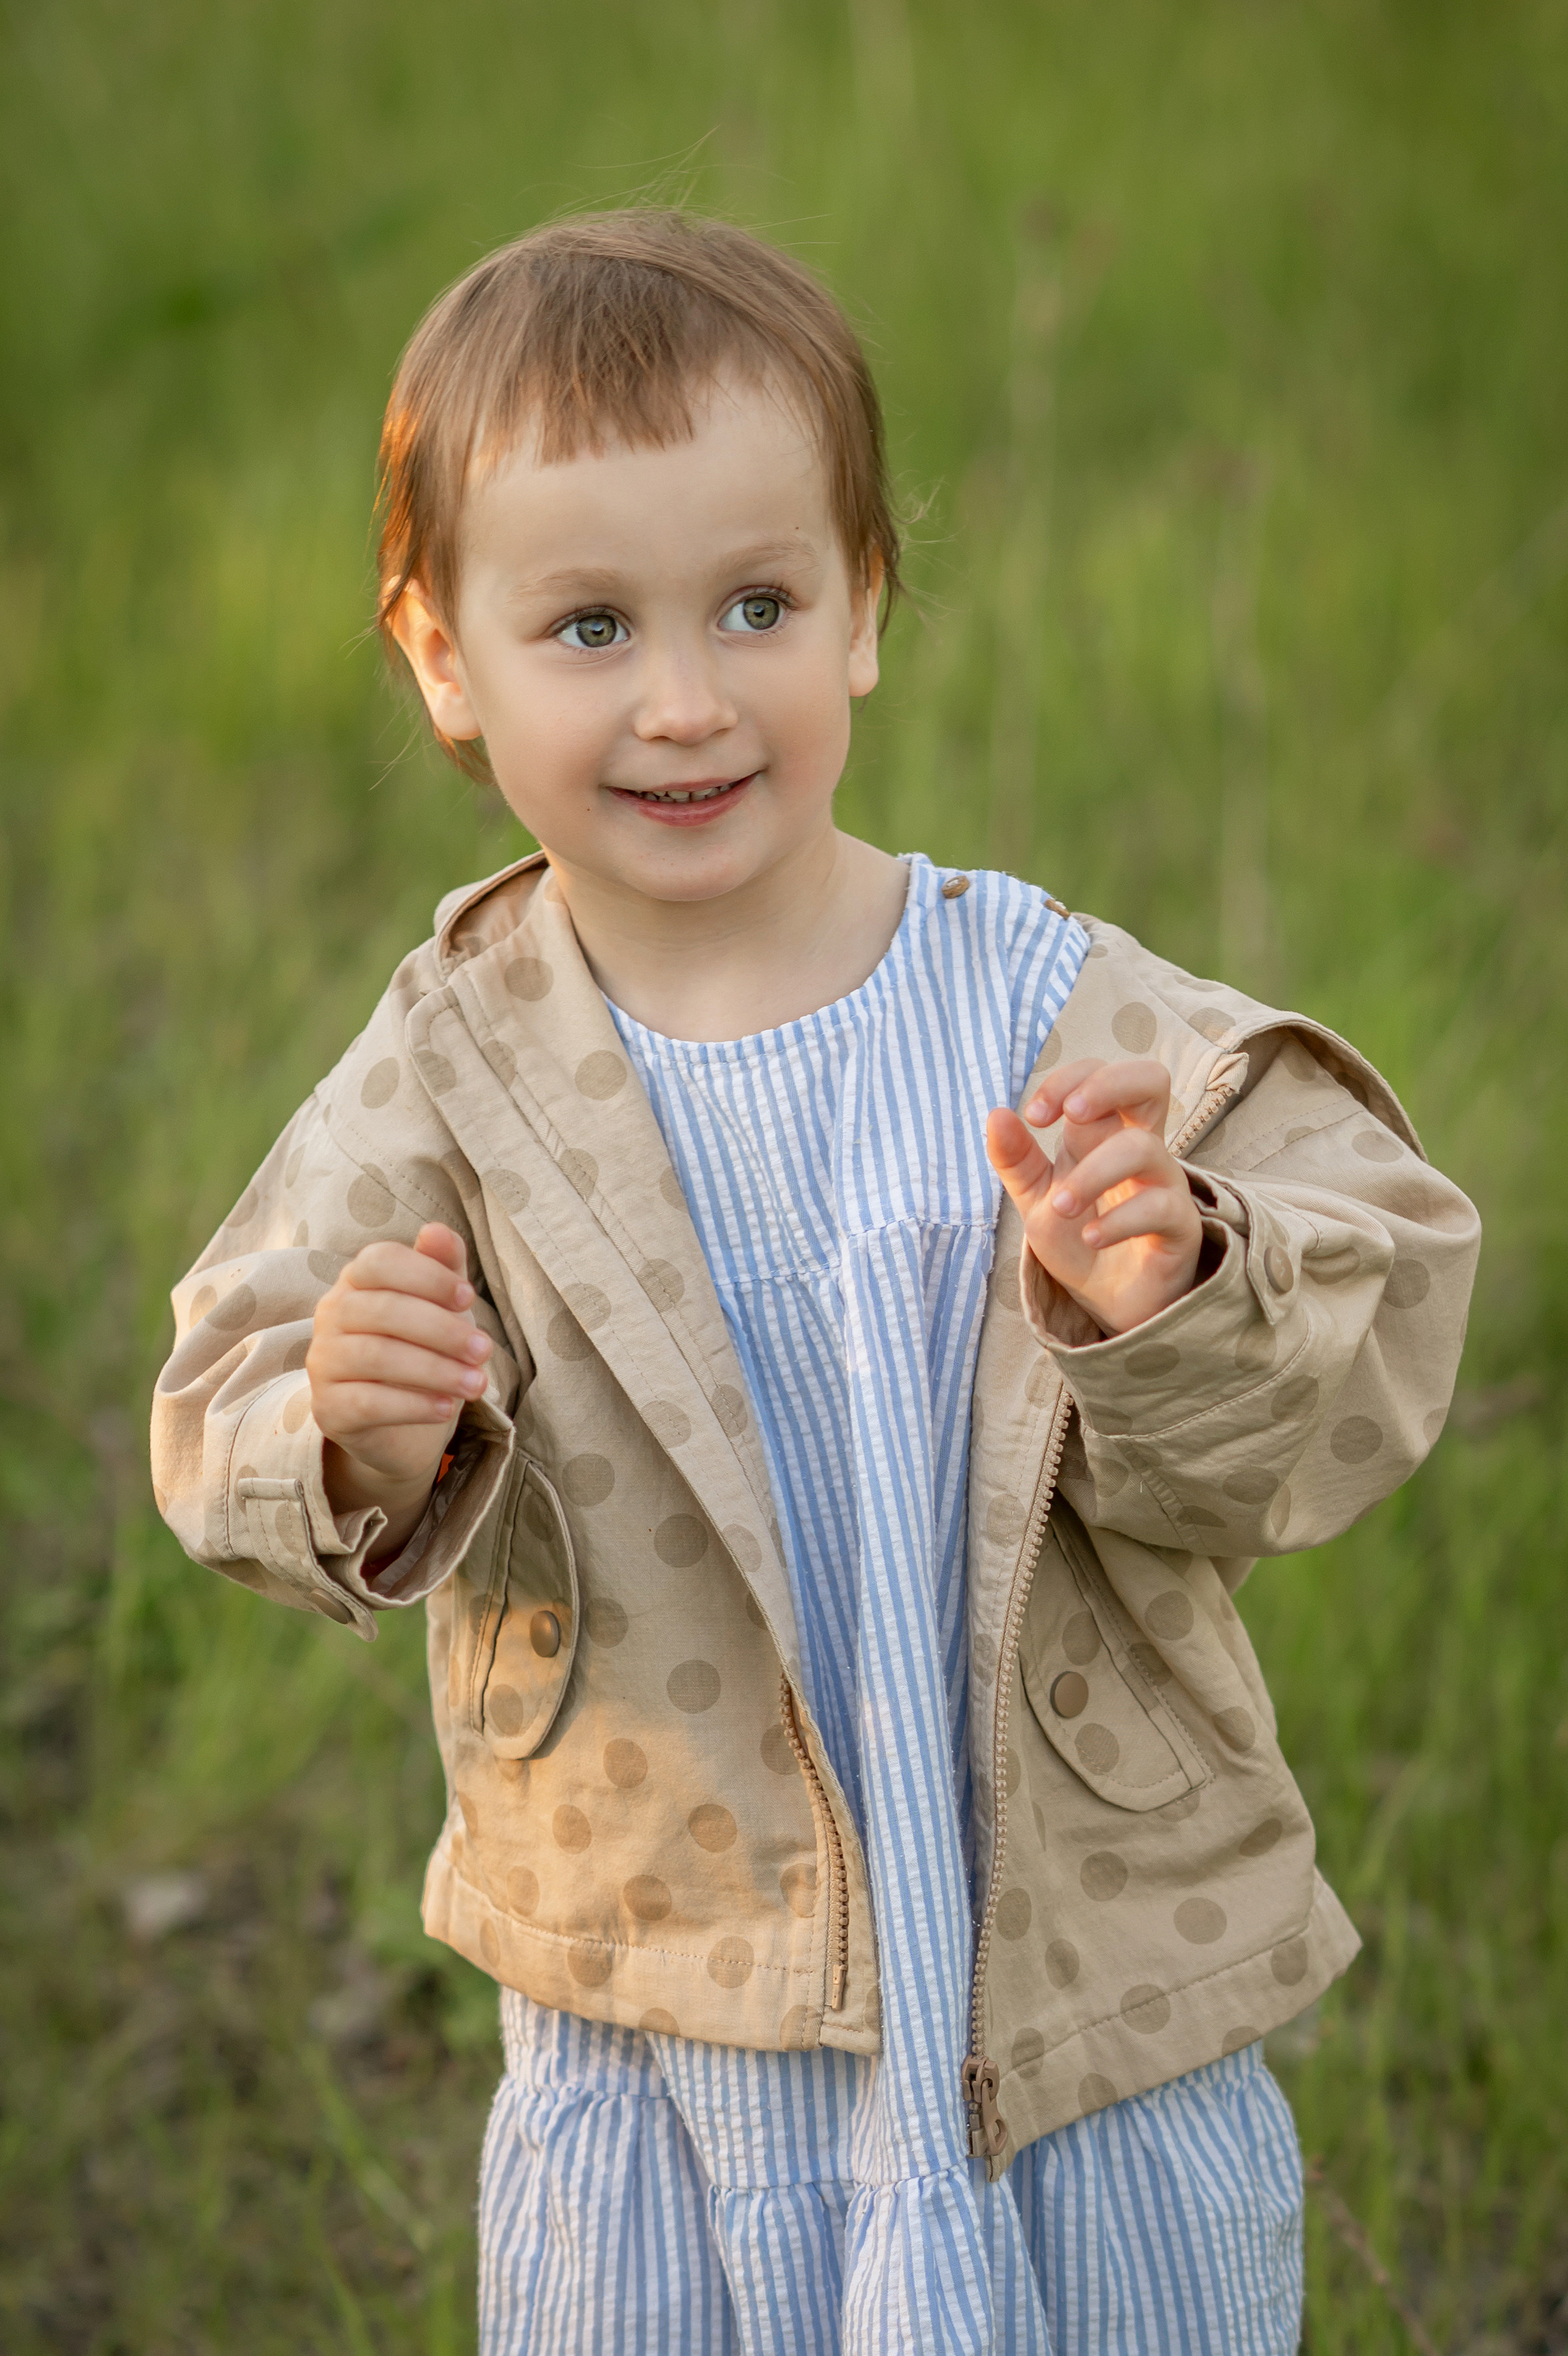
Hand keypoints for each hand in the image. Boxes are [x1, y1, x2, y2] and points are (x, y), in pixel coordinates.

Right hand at [308, 1223, 489, 1539]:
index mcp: (357, 1279)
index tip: (468, 1297)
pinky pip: (367, 1402)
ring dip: (435, 1370)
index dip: (427, 1276)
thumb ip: (442, 1266)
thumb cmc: (424, 1346)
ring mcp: (323, 1362)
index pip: (381, 1261)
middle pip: (382, 1310)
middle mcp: (331, 1314)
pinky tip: (447, 1407)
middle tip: (484, 1350)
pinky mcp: (328, 1409)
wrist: (401, 1422)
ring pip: (376, 1356)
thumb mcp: (441, 1303)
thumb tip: (437, 1231)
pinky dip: (413, 1405)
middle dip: (442, 1329)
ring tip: (476, 1384)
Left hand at [986, 1058, 1203, 1336]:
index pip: (1102, 1075)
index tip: (1034, 1116)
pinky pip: (1161, 1207)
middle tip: (1069, 1117)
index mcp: (1106, 1133)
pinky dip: (1119, 1220)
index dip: (1069, 1081)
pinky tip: (1091, 1238)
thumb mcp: (1036, 1199)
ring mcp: (1165, 1184)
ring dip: (1093, 1173)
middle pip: (1151, 1080)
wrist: (1108, 1302)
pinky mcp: (1181, 1226)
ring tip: (1061, 1207)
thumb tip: (996, 1113)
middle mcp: (1142, 1148)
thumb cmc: (1079, 1238)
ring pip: (1143, 1148)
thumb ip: (1016, 1160)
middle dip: (1107, 1085)